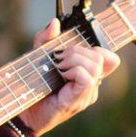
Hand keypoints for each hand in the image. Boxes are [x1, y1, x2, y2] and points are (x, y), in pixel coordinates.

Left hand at [19, 20, 121, 136]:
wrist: (25, 114)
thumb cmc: (34, 88)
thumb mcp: (38, 58)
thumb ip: (46, 40)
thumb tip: (55, 23)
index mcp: (88, 75)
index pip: (111, 59)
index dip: (99, 49)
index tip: (74, 50)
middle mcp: (92, 85)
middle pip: (100, 57)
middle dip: (77, 51)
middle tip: (58, 60)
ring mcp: (87, 95)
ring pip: (95, 65)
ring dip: (74, 60)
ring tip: (58, 68)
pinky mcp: (78, 100)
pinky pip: (87, 78)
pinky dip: (73, 71)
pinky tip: (61, 75)